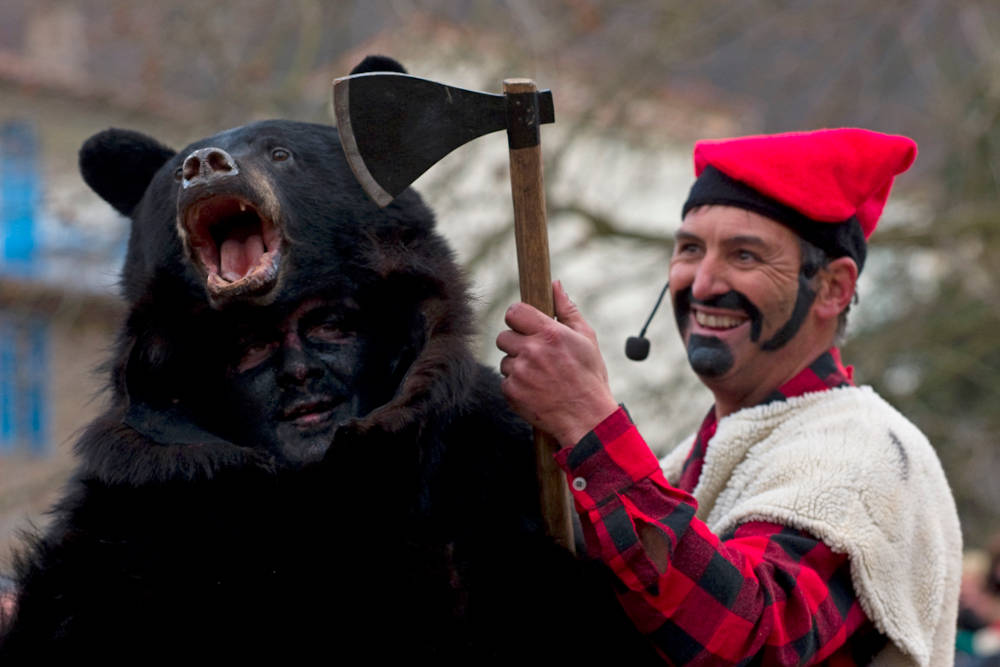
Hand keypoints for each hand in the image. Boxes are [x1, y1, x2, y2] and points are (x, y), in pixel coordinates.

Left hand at [496, 281, 618, 447]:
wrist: (587, 419)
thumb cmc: (589, 377)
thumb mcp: (586, 339)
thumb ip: (567, 310)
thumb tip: (555, 285)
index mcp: (549, 334)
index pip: (515, 312)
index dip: (518, 318)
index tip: (526, 325)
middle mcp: (531, 352)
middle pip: (504, 336)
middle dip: (517, 343)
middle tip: (535, 354)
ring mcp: (519, 373)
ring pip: (505, 360)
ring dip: (518, 365)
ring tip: (540, 375)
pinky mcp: (511, 393)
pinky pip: (505, 381)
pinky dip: (517, 385)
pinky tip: (536, 390)